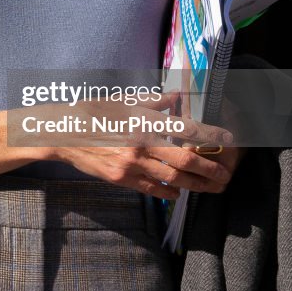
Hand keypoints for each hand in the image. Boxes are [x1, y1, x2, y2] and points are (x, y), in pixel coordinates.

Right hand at [40, 91, 238, 199]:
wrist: (64, 134)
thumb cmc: (95, 112)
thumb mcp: (124, 99)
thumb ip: (153, 100)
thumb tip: (177, 97)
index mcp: (143, 120)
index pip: (184, 128)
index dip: (209, 135)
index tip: (227, 139)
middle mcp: (140, 144)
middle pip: (184, 159)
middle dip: (209, 168)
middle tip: (225, 174)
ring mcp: (130, 164)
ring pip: (172, 178)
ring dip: (195, 184)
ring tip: (210, 187)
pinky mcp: (121, 179)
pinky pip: (152, 189)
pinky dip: (169, 192)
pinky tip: (179, 193)